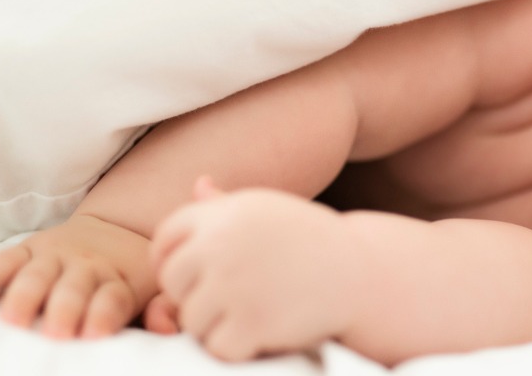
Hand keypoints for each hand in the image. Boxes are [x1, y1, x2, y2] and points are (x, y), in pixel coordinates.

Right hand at [0, 214, 157, 337]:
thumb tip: (167, 326)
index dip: (105, 314)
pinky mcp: (27, 249)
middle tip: (55, 333)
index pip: (115, 297)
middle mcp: (88, 264)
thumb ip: (164, 309)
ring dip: (25, 297)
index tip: (94, 334)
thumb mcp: (157, 290)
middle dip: (65, 308)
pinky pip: (4, 261)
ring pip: (38, 275)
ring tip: (12, 322)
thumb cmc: (133, 277)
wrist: (114, 232)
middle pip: (76, 286)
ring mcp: (55, 255)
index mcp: (122, 279)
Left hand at [150, 177, 362, 360]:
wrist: (365, 274)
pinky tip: (263, 332)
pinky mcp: (251, 322)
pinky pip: (217, 347)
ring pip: (191, 319)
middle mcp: (223, 243)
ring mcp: (234, 284)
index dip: (172, 260)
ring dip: (216, 325)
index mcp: (226, 212)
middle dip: (193, 296)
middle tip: (230, 299)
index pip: (166, 237)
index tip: (196, 274)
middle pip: (172, 281)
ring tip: (253, 313)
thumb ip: (228, 206)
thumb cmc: (315, 244)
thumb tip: (199, 184)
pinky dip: (238, 348)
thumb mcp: (273, 213)